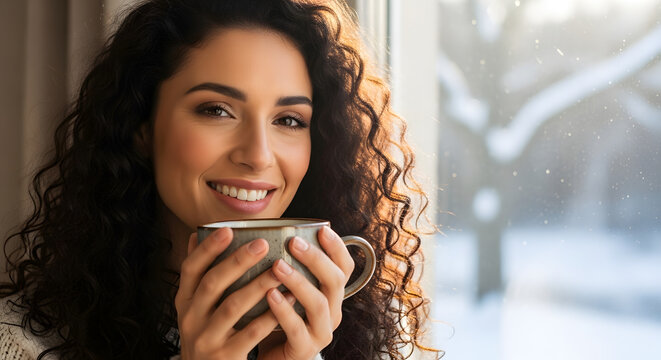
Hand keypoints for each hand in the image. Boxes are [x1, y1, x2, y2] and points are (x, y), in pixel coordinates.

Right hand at [175, 228, 293, 358]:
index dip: (207, 249)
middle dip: (237, 261)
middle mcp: (191, 319)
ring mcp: (207, 339)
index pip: (190, 269)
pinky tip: (287, 300)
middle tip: (262, 243)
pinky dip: (270, 314)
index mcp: (185, 301)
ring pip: (233, 306)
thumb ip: (198, 276)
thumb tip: (197, 235)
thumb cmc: (207, 334)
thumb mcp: (195, 307)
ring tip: (280, 269)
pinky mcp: (225, 357)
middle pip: (212, 284)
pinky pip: (251, 333)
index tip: (227, 229)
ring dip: (258, 285)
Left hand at [257, 226, 355, 359]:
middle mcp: (333, 312)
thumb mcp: (287, 288)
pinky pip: (297, 330)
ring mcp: (321, 333)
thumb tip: (274, 228)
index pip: (344, 267)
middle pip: (335, 281)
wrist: (269, 357)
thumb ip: (288, 264)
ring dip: (299, 282)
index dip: (337, 248)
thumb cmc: (275, 316)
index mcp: (331, 294)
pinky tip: (270, 295)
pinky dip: (284, 311)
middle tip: (293, 242)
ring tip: (277, 266)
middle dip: (316, 259)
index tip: (322, 230)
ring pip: (319, 304)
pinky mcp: (305, 350)